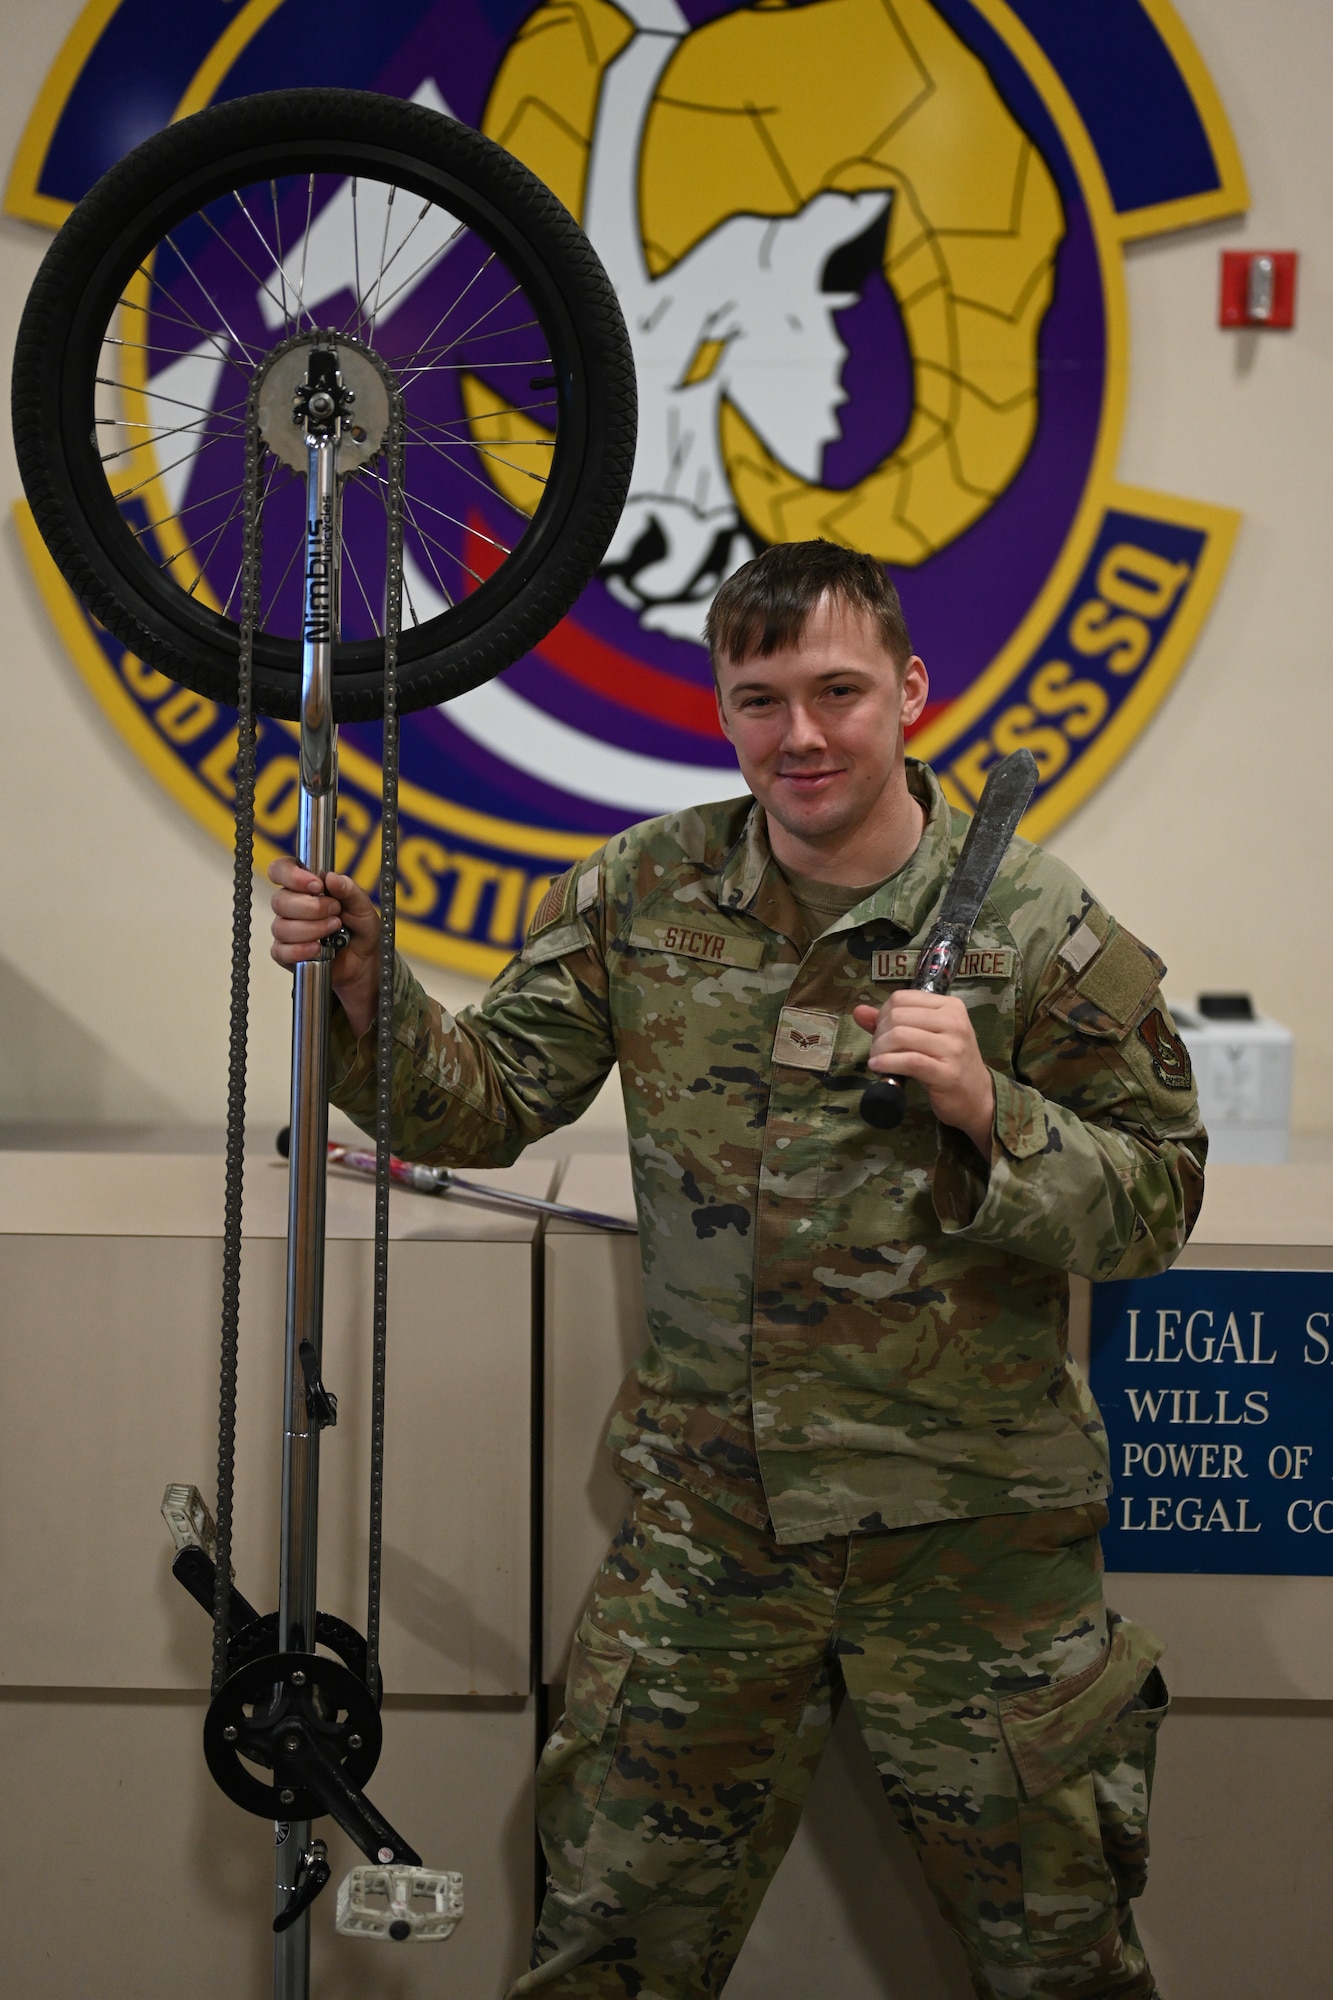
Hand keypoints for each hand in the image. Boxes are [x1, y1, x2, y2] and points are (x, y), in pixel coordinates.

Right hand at [269, 857, 380, 1038]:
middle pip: (280, 901)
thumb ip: (349, 890)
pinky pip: (281, 951)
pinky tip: (318, 949)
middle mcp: (291, 906)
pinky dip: (301, 950)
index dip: (291, 875)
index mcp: (305, 886)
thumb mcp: (363, 906)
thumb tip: (330, 877)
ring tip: (334, 930)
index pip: (280, 870)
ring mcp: (286, 930)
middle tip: (335, 911)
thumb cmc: (360, 928)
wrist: (365, 961)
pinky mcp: (285, 954)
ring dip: (312, 929)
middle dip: (312, 908)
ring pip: (281, 927)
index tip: (316, 885)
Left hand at [852, 993, 995, 1158]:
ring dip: (879, 1050)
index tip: (882, 1033)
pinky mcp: (947, 1073)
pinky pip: (908, 1061)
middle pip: (898, 1016)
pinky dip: (886, 1063)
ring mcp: (953, 1047)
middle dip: (879, 1034)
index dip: (882, 1015)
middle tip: (878, 1050)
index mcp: (950, 1006)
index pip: (902, 998)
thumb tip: (859, 1011)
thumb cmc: (948, 1063)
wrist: (977, 1097)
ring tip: (877, 1060)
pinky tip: (878, 1068)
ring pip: (900, 1036)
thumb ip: (892, 1022)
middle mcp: (954, 1022)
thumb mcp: (925, 1035)